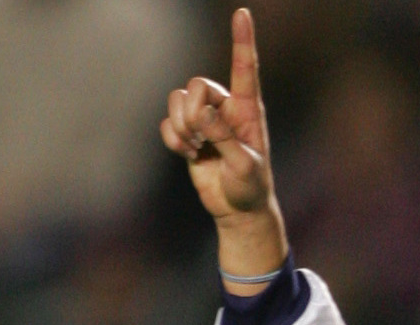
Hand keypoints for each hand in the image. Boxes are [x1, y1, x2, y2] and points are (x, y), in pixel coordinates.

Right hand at [159, 9, 284, 283]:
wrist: (238, 209)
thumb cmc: (251, 187)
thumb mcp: (245, 166)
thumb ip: (224, 138)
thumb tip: (202, 114)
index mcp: (248, 110)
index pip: (245, 69)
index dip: (242, 41)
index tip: (242, 13)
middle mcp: (225, 108)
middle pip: (197, 84)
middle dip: (193, 111)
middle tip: (200, 137)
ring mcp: (205, 120)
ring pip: (178, 100)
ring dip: (181, 126)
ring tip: (194, 148)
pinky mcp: (188, 134)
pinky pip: (168, 122)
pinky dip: (172, 138)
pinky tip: (187, 154)